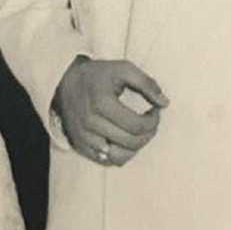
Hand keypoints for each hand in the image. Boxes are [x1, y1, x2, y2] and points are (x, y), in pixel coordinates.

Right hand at [53, 56, 167, 165]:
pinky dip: (119, 153)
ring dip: (135, 147)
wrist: (65, 82)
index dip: (153, 121)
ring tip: (137, 132)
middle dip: (148, 134)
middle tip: (149, 121)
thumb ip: (146, 83)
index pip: (137, 125)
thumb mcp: (123, 69)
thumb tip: (164, 103)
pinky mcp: (79, 145)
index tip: (154, 111)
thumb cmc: (98, 75)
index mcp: (101, 103)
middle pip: (131, 142)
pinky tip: (122, 138)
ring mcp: (83, 137)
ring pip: (119, 157)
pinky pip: (106, 160)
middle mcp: (90, 123)